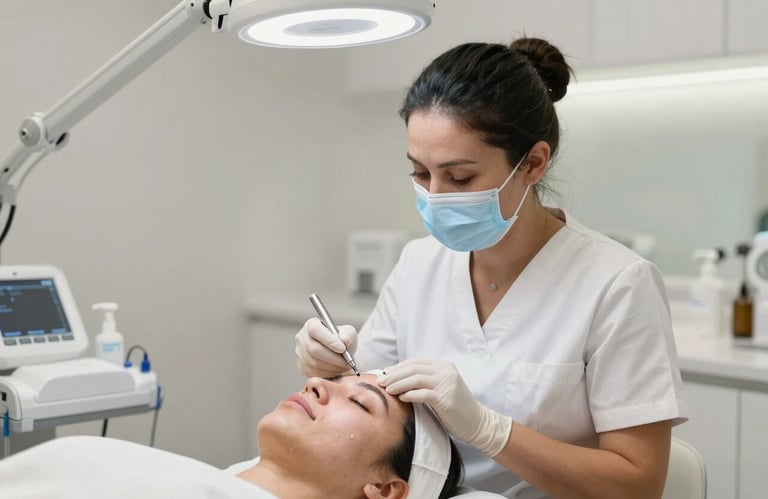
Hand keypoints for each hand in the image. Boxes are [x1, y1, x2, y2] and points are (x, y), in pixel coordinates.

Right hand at [295, 317, 357, 377]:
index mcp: (312, 324)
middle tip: (347, 362)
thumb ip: (348, 334)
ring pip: (315, 363)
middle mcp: (302, 337)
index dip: (328, 340)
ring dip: (333, 367)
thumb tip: (344, 340)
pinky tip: (337, 370)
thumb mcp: (348, 333)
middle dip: (333, 358)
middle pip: (313, 349)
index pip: (315, 330)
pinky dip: (329, 373)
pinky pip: (314, 373)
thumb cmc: (342, 341)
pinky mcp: (302, 366)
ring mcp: (300, 353)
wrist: (339, 354)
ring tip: (344, 366)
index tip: (342, 349)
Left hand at [377, 358, 511, 456]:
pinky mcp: (446, 399)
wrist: (478, 423)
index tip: (386, 372)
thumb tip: (398, 379)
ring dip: (398, 383)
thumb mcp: (442, 388)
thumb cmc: (456, 408)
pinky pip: (422, 394)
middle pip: (414, 368)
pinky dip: (409, 395)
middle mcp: (446, 372)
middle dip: (394, 374)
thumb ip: (425, 381)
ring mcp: (447, 384)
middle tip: (381, 381)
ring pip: (416, 379)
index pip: (416, 362)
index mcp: (444, 366)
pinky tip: (401, 398)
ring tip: (387, 389)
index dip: (399, 366)